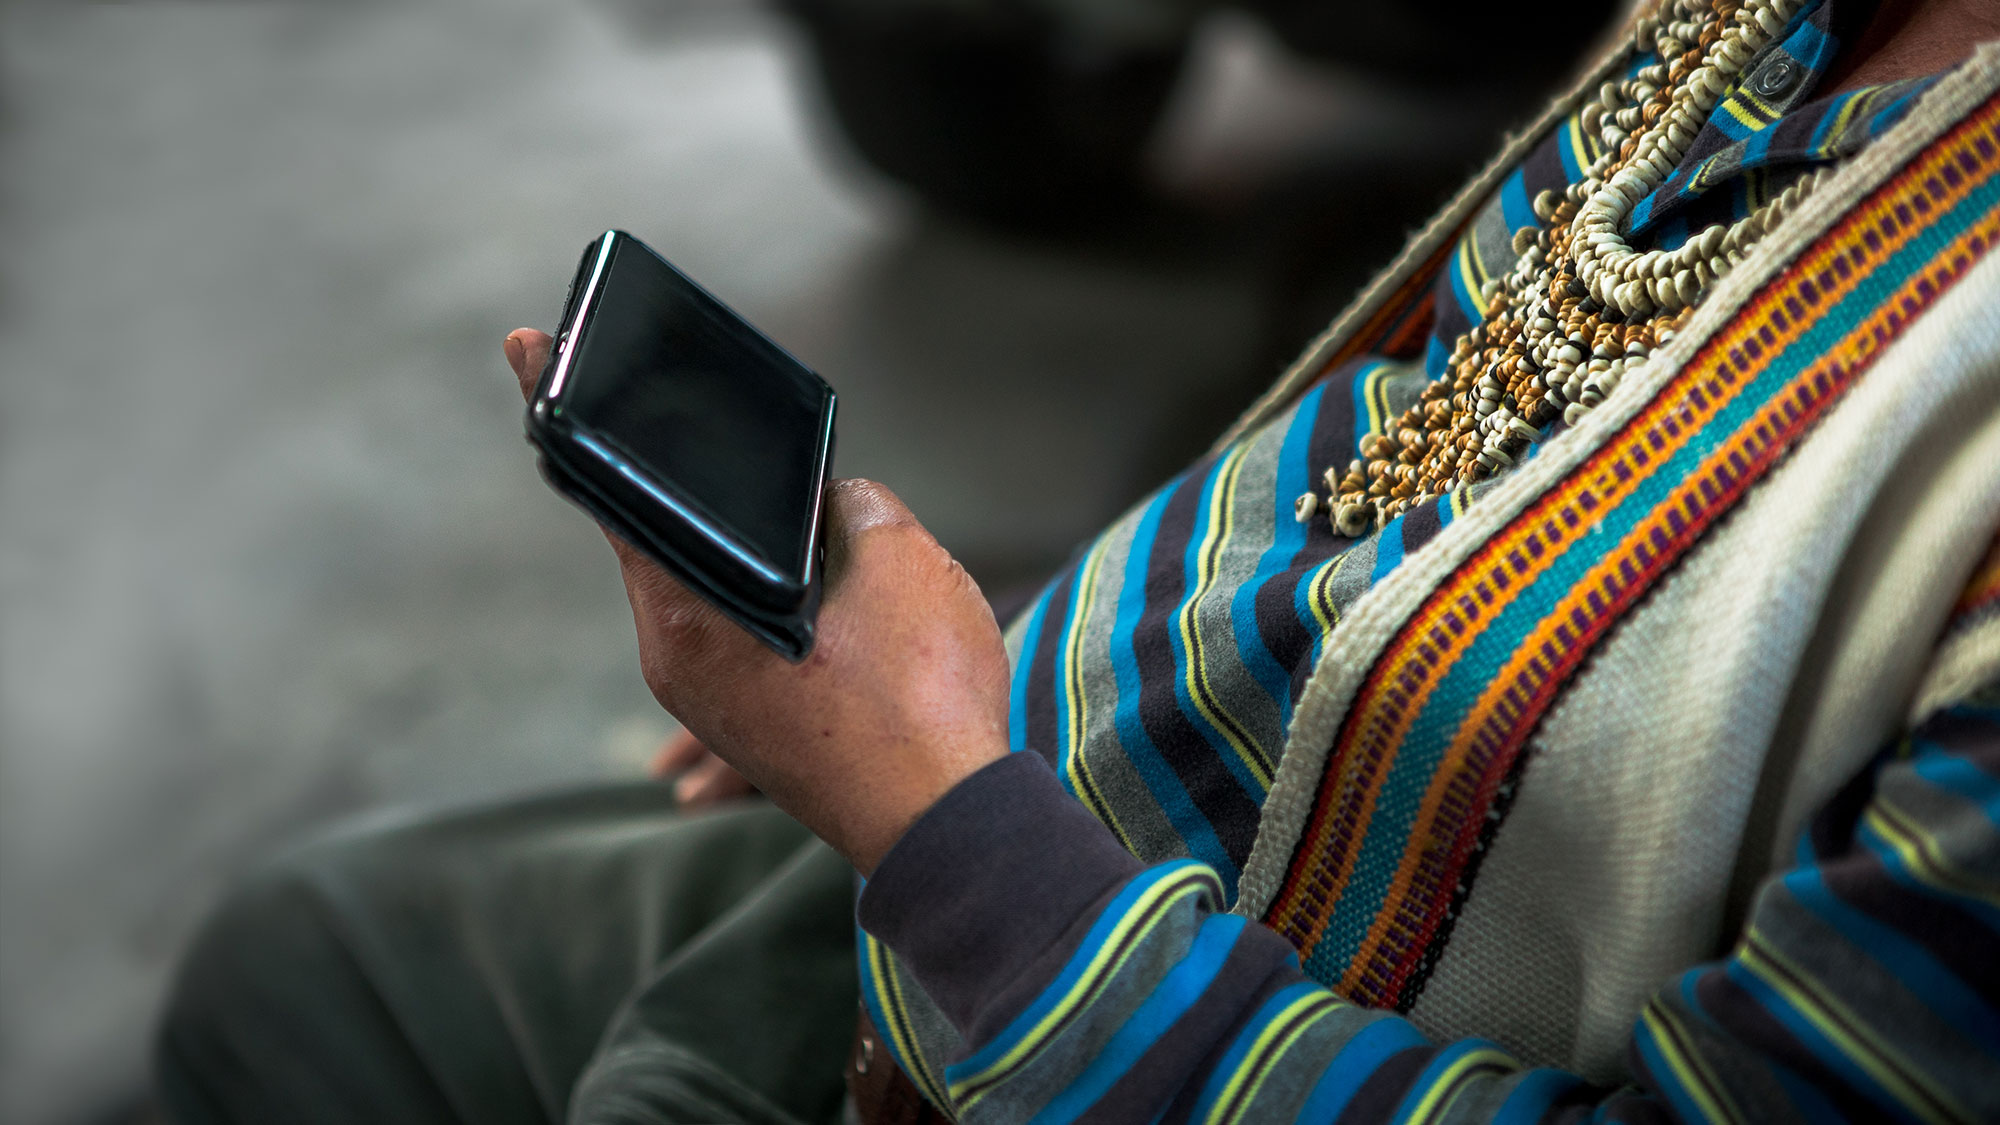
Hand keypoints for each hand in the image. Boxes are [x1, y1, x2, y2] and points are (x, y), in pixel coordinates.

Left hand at [506, 329, 1010, 872]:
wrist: (954, 832)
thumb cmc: (921, 696)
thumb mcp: (900, 558)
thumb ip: (846, 505)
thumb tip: (823, 508)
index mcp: (686, 608)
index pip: (611, 486)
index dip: (570, 411)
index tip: (532, 348)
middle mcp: (674, 662)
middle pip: (669, 547)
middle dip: (703, 496)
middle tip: (717, 434)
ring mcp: (710, 708)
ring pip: (714, 608)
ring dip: (755, 569)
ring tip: (824, 555)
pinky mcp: (753, 740)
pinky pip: (748, 666)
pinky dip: (782, 633)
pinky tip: (829, 622)